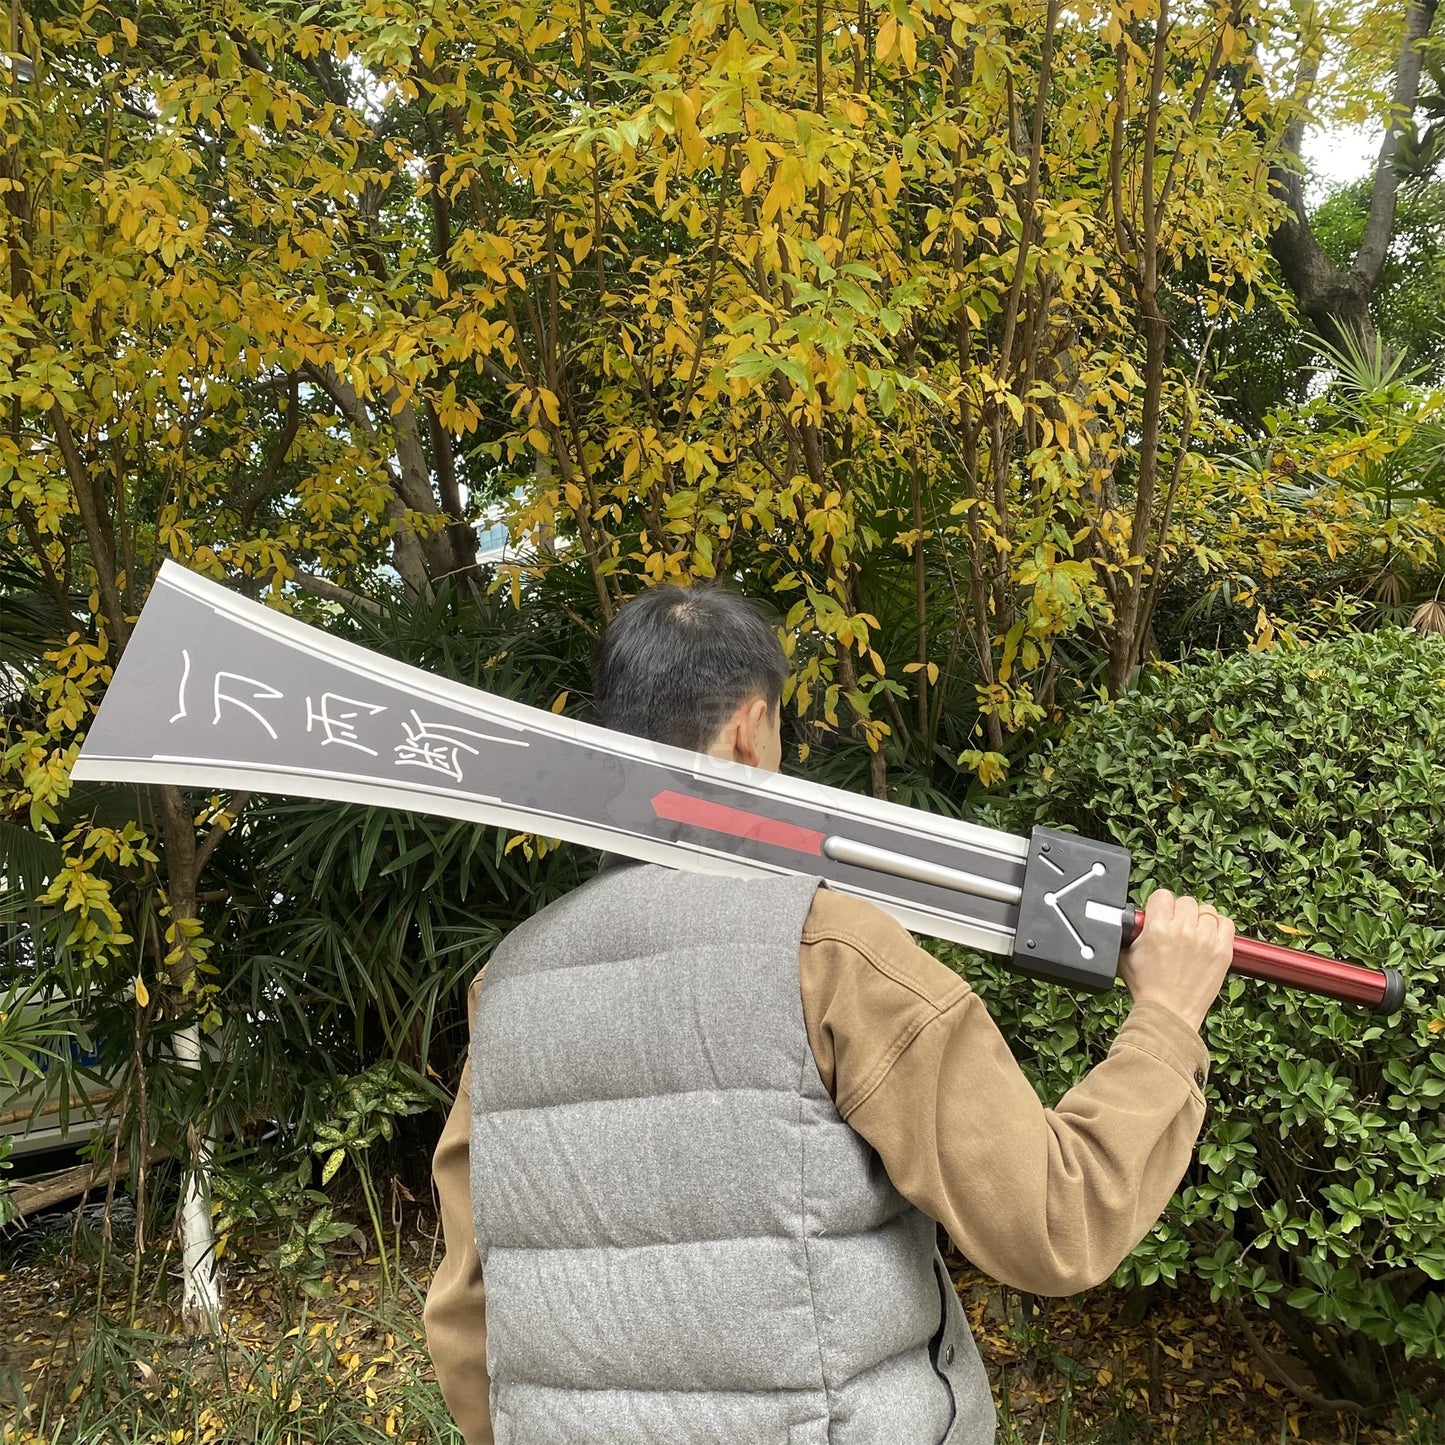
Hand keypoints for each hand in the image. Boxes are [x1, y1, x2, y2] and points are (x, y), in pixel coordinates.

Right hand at [1118, 889, 1234, 1031]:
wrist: (1169, 1013)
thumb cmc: (1148, 988)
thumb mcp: (1126, 955)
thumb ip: (1130, 932)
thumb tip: (1132, 921)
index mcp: (1157, 928)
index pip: (1163, 895)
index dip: (1160, 905)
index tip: (1160, 914)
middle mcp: (1183, 930)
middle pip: (1186, 901)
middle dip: (1180, 912)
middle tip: (1176, 927)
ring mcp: (1205, 940)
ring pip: (1207, 910)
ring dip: (1199, 919)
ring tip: (1193, 933)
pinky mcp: (1223, 951)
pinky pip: (1227, 924)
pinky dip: (1219, 927)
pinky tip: (1209, 937)